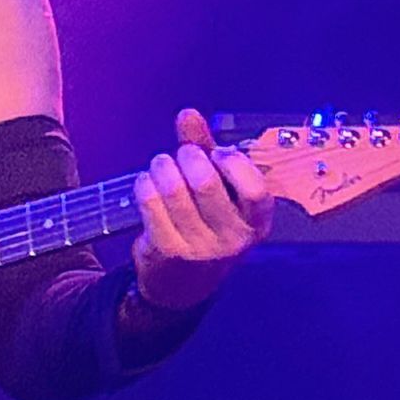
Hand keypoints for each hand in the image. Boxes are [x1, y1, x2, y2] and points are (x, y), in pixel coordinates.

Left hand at [131, 108, 274, 313]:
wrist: (182, 285)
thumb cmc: (205, 225)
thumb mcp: (218, 191)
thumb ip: (207, 150)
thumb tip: (188, 114)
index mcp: (256, 224)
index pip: (256, 190)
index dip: (232, 162)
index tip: (217, 154)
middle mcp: (233, 240)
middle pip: (206, 181)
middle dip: (187, 156)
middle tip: (180, 156)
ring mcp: (200, 249)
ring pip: (173, 187)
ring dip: (161, 166)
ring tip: (160, 167)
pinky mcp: (167, 251)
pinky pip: (150, 201)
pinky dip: (144, 184)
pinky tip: (146, 184)